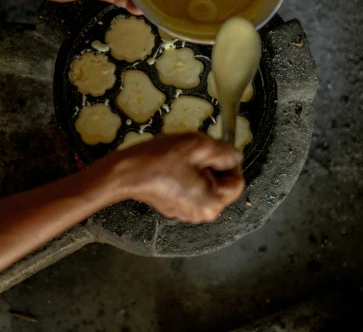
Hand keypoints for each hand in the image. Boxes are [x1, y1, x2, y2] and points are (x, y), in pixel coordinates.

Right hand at [110, 133, 244, 222]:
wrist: (125, 172)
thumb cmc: (162, 159)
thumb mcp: (200, 146)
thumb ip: (225, 151)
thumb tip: (235, 156)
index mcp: (213, 204)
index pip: (237, 180)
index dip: (226, 161)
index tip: (208, 150)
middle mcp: (203, 215)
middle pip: (221, 184)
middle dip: (211, 166)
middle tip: (191, 155)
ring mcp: (187, 213)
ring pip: (206, 185)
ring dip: (198, 170)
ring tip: (179, 160)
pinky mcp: (174, 208)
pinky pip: (190, 190)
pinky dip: (186, 178)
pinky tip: (170, 169)